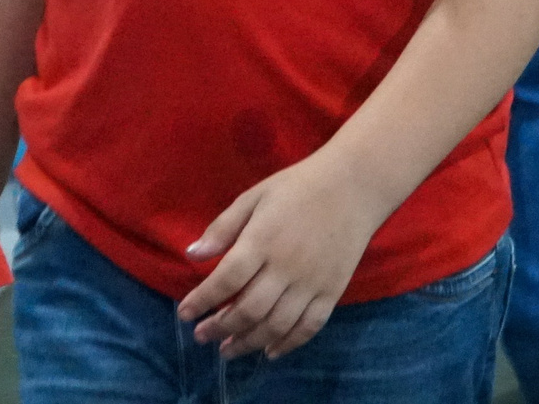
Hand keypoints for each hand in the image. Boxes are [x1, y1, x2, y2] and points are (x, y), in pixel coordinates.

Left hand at [177, 156, 380, 360]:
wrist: (353, 187)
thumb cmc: (297, 188)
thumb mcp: (254, 197)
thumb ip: (223, 228)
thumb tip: (191, 255)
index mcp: (262, 241)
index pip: (225, 280)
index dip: (202, 300)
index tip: (184, 314)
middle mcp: (286, 267)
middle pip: (249, 309)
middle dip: (220, 328)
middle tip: (202, 336)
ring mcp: (311, 283)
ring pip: (276, 325)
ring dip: (248, 342)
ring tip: (227, 350)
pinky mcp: (332, 292)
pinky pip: (309, 327)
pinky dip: (288, 344)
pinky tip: (269, 352)